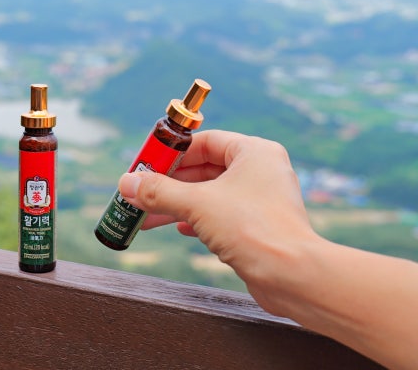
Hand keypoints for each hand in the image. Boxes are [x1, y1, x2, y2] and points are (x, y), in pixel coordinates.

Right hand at [118, 129, 321, 313]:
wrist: (291, 276)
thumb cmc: (254, 229)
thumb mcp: (196, 204)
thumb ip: (159, 191)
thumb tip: (126, 183)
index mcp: (254, 152)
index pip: (205, 142)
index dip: (172, 153)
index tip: (146, 164)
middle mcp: (261, 171)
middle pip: (205, 169)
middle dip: (170, 184)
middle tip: (141, 192)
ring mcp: (261, 200)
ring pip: (210, 195)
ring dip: (178, 204)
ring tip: (147, 216)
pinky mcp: (259, 226)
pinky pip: (221, 215)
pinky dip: (197, 219)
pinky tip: (179, 228)